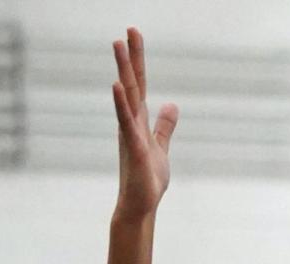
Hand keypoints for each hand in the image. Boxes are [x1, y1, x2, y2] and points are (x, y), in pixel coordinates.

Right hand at [112, 29, 177, 221]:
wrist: (140, 207)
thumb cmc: (147, 180)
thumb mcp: (161, 147)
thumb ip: (164, 126)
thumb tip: (172, 105)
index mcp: (138, 121)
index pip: (139, 84)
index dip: (138, 60)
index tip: (133, 34)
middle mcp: (131, 123)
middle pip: (132, 84)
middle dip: (130, 58)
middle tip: (127, 30)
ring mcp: (130, 134)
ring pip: (127, 97)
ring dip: (123, 71)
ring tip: (117, 44)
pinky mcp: (134, 149)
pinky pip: (126, 122)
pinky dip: (121, 104)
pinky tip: (117, 86)